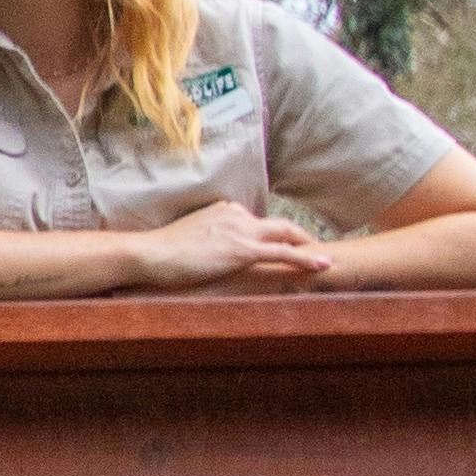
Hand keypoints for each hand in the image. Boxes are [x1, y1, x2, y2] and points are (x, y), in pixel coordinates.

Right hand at [126, 200, 335, 292]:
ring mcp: (241, 231)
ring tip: (325, 258)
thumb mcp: (184, 239)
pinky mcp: (244, 250)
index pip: (253, 220)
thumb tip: (201, 252)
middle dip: (298, 234)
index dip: (269, 234)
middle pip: (277, 223)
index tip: (279, 244)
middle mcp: (235, 214)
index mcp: (221, 211)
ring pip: (286, 234)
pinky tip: (323, 264)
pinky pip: (284, 253)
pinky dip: (306, 258)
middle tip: (313, 248)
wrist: (150, 254)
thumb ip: (201, 239)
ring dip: (308, 245)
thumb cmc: (158, 252)